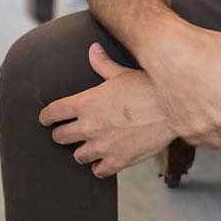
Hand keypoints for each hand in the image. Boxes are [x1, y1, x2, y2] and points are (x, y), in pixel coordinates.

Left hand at [39, 43, 174, 177]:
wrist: (173, 108)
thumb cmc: (149, 87)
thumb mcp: (123, 73)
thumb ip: (103, 64)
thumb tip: (92, 50)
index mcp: (85, 103)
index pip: (52, 113)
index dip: (47, 116)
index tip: (48, 118)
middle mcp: (88, 127)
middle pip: (59, 137)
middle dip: (63, 132)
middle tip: (69, 130)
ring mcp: (101, 147)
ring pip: (78, 156)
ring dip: (83, 149)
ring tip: (92, 143)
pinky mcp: (116, 161)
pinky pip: (98, 171)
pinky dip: (100, 165)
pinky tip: (107, 157)